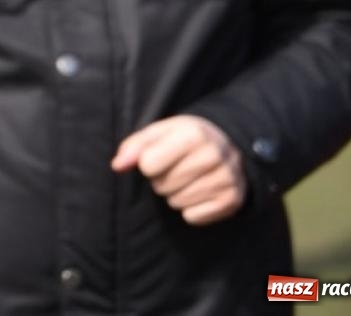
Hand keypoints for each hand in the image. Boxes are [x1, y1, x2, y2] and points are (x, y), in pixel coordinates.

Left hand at [111, 114, 245, 224]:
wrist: (228, 144)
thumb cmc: (184, 138)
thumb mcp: (159, 132)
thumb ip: (134, 147)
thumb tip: (118, 165)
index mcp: (194, 134)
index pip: (148, 164)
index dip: (147, 163)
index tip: (160, 156)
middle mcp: (214, 156)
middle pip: (161, 186)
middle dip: (162, 179)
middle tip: (176, 168)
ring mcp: (227, 179)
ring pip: (176, 203)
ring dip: (176, 193)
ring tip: (189, 178)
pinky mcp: (232, 201)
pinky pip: (192, 217)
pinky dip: (191, 209)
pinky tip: (201, 191)